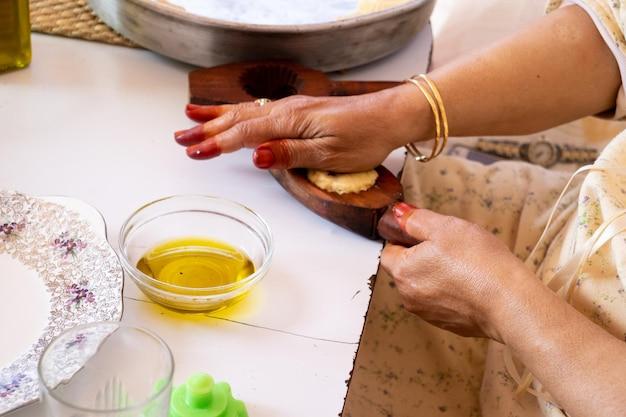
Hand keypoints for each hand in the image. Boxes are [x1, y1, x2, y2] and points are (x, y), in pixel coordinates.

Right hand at [174, 85, 430, 171]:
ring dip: (218, 118)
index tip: (193, 152)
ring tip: (192, 118)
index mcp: (291, 121)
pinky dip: (239, 112)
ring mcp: (293, 109)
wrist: (389, 117)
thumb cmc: (364, 138)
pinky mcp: (301, 111)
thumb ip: (289, 153)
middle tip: (180, 137)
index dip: (217, 143)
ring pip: (247, 112)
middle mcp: (287, 110)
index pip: (245, 133)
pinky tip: (233, 113)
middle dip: (208, 129)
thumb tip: (255, 156)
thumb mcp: (328, 154)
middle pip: (239, 119)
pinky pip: (260, 111)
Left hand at [380, 203, 533, 340]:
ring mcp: (427, 313)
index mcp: (402, 271)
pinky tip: (471, 283)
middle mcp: (408, 296)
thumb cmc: (479, 262)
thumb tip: (397, 214)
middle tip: (451, 247)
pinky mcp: (447, 323)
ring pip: (424, 284)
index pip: (388, 250)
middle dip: (423, 256)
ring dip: (437, 274)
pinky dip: (451, 291)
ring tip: (465, 265)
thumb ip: (415, 220)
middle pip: (406, 268)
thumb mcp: (445, 227)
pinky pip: (442, 301)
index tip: (426, 233)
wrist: (510, 301)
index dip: (405, 238)